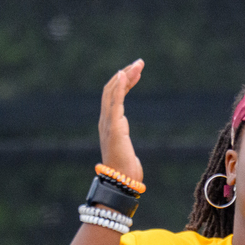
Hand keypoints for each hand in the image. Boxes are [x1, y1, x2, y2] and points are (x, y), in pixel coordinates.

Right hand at [98, 59, 144, 183]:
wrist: (121, 181)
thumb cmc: (125, 169)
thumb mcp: (126, 147)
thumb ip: (122, 138)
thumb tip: (123, 138)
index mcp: (109, 123)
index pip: (114, 96)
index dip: (124, 82)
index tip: (136, 73)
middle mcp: (105, 120)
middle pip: (112, 89)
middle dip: (125, 74)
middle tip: (139, 63)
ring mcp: (108, 122)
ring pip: (113, 91)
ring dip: (125, 76)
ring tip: (137, 65)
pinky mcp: (113, 126)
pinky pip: (114, 101)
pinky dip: (118, 86)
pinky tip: (124, 75)